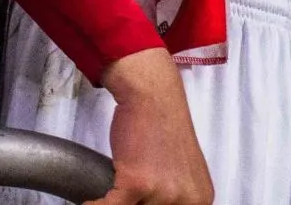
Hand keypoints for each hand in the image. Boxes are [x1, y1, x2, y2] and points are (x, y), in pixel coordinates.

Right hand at [94, 50, 212, 204]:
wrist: (152, 96)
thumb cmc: (162, 125)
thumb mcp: (181, 171)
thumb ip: (174, 195)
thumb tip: (156, 203)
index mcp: (201, 199)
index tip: (135, 202)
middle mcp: (187, 201)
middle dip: (131, 204)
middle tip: (118, 198)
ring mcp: (164, 194)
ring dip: (112, 204)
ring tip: (102, 200)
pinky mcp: (138, 184)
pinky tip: (89, 202)